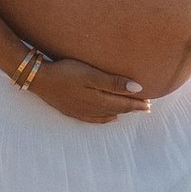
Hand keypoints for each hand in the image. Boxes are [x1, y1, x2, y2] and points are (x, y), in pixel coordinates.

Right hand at [32, 54, 150, 125]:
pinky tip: (110, 118)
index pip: (125, 103)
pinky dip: (105, 119)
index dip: (138, 103)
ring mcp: (82, 111)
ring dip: (121, 112)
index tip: (150, 103)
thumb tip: (138, 89)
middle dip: (133, 108)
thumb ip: (114, 83)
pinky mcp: (73, 111)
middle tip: (147, 107)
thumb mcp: (91, 74)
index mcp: (100, 100)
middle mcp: (93, 109)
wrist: (39, 79)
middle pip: (118, 109)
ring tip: (132, 110)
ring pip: (108, 115)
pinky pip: (94, 119)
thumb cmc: (66, 72)